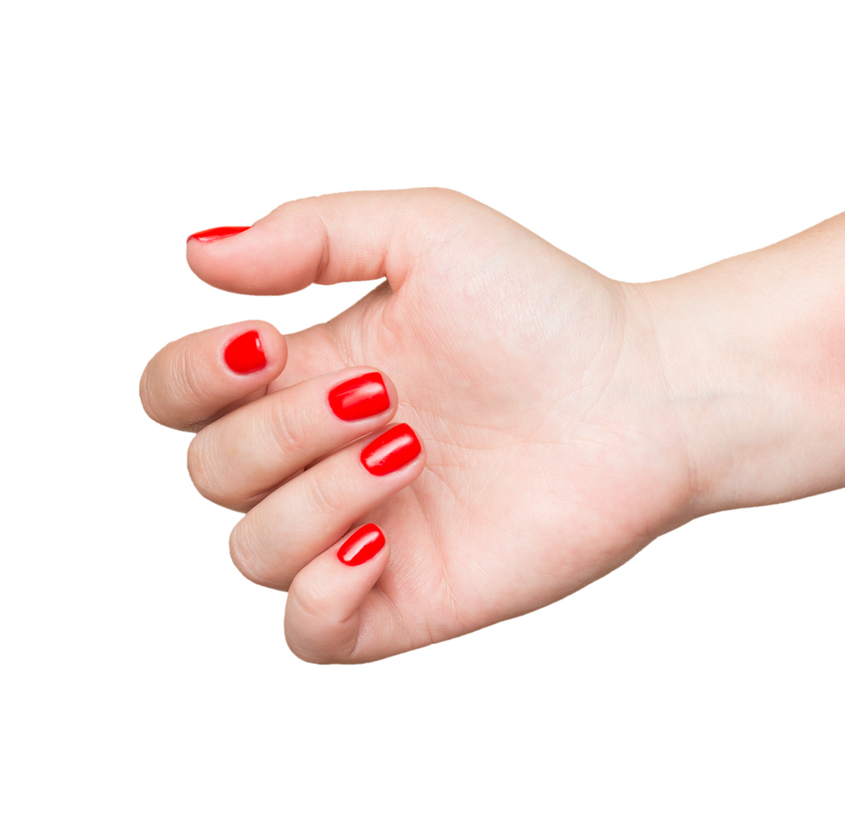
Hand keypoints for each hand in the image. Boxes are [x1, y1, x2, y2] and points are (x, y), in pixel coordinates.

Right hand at [141, 189, 693, 661]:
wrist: (644, 395)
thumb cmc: (548, 310)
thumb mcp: (426, 234)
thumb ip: (308, 235)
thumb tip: (197, 257)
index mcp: (314, 375)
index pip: (180, 395)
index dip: (190, 375)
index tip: (269, 341)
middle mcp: (327, 457)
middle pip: (211, 471)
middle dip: (279, 429)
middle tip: (386, 393)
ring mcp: (367, 531)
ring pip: (251, 551)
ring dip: (310, 496)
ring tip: (408, 449)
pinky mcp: (410, 597)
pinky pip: (308, 631)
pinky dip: (318, 592)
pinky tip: (378, 538)